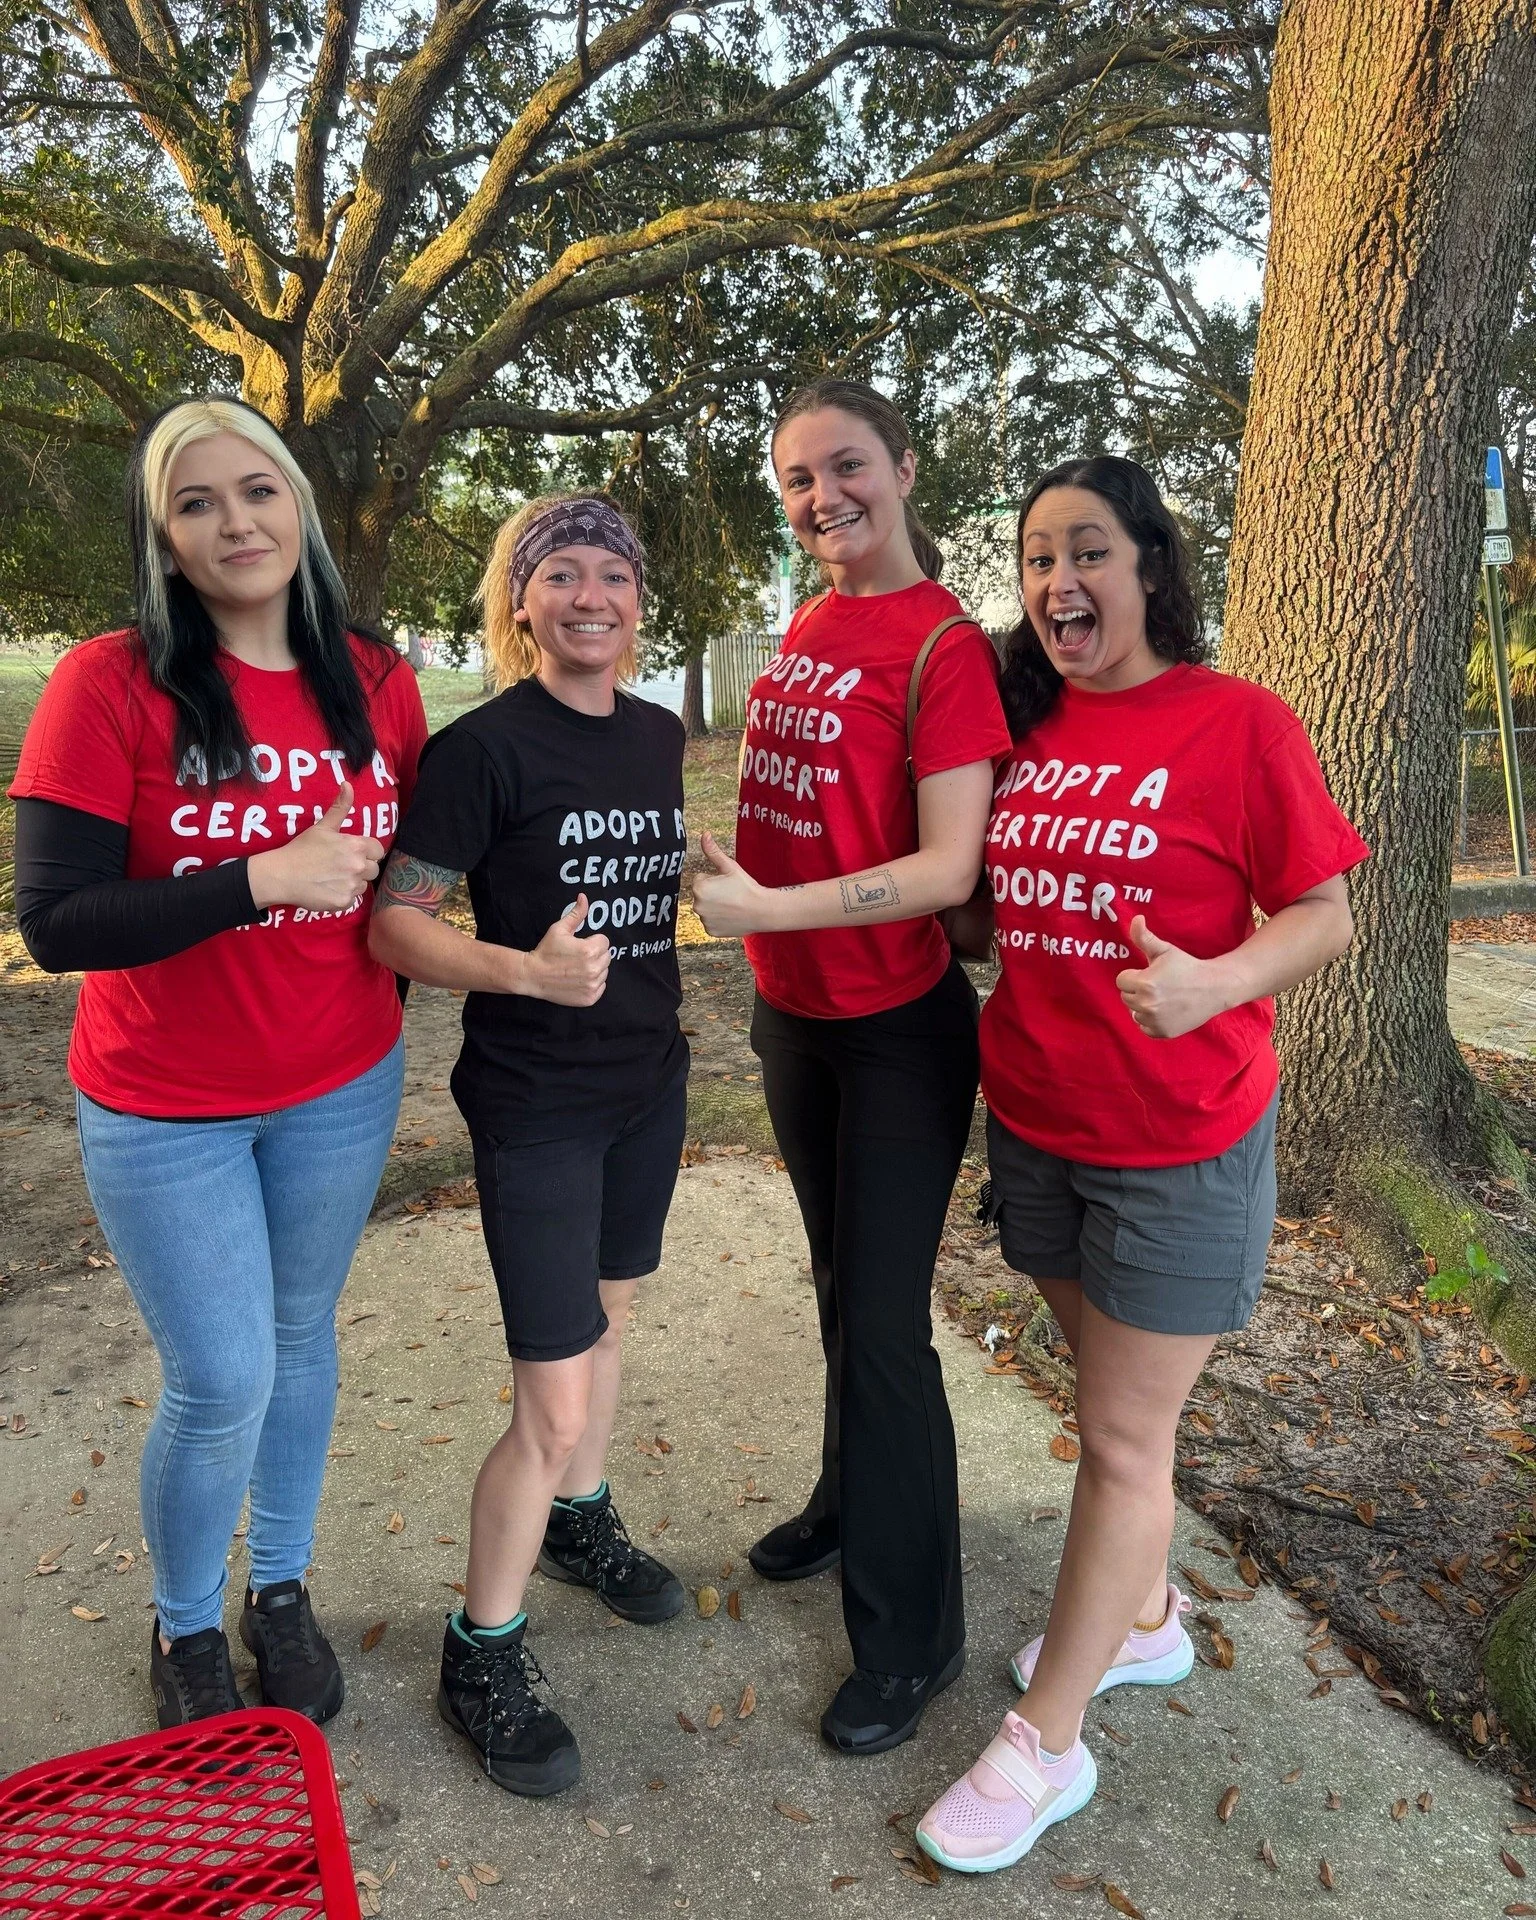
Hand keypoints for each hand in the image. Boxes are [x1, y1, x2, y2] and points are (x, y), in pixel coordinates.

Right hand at [248, 782, 384, 911]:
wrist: (281, 875)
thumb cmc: (302, 849)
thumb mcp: (322, 826)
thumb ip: (340, 807)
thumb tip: (348, 784)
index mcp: (356, 846)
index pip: (378, 850)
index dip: (368, 852)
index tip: (353, 853)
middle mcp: (358, 866)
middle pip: (374, 869)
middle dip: (362, 867)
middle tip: (341, 866)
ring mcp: (351, 885)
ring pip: (364, 885)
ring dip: (353, 882)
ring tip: (333, 877)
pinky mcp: (344, 902)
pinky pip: (352, 899)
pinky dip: (343, 895)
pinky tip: (328, 889)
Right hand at [519, 895, 611, 1005]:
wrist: (533, 976)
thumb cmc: (546, 951)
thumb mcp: (559, 929)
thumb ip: (576, 914)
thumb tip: (584, 897)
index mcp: (590, 950)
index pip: (604, 941)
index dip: (592, 941)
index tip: (579, 945)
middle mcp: (594, 968)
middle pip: (606, 956)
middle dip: (595, 954)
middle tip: (577, 957)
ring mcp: (593, 985)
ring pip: (604, 972)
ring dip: (595, 969)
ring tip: (577, 968)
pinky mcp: (590, 998)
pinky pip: (601, 987)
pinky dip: (593, 984)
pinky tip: (578, 980)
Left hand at [691, 832, 775, 936]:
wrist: (762, 910)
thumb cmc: (746, 886)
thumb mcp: (730, 866)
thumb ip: (713, 851)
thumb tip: (704, 834)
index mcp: (699, 888)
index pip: (700, 879)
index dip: (714, 880)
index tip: (727, 884)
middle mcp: (697, 905)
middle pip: (701, 895)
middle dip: (712, 893)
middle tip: (730, 894)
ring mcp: (704, 920)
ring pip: (706, 908)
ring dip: (715, 906)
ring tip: (732, 904)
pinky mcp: (711, 931)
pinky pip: (711, 922)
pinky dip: (719, 919)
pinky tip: (731, 915)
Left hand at [1114, 916, 1229, 1038]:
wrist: (1213, 988)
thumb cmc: (1187, 966)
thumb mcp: (1164, 950)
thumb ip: (1144, 937)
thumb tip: (1135, 918)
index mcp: (1144, 983)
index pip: (1122, 981)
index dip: (1135, 975)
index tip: (1151, 973)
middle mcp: (1147, 1005)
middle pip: (1126, 997)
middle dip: (1138, 990)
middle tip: (1159, 985)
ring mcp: (1155, 1021)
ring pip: (1134, 1013)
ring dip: (1143, 1006)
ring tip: (1163, 997)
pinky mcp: (1162, 1032)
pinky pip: (1144, 1027)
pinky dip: (1151, 1021)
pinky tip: (1165, 1010)